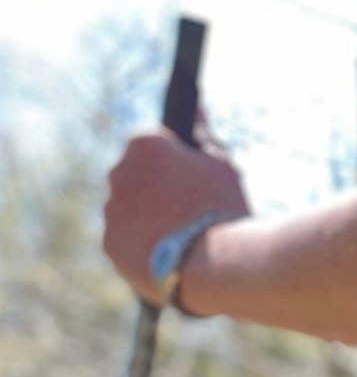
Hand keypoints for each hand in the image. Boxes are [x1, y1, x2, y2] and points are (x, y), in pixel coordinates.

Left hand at [102, 123, 250, 305]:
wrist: (219, 266)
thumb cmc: (224, 212)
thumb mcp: (223, 167)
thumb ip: (204, 137)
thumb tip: (198, 109)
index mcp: (143, 144)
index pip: (152, 145)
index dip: (174, 165)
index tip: (192, 184)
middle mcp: (118, 171)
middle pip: (136, 178)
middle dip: (156, 192)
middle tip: (189, 217)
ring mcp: (111, 210)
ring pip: (128, 211)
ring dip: (148, 221)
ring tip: (182, 245)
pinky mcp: (111, 245)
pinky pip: (125, 242)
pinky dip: (142, 249)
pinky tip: (168, 260)